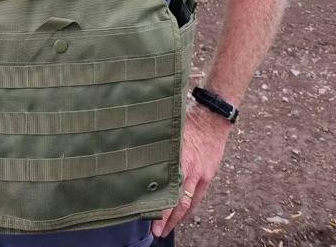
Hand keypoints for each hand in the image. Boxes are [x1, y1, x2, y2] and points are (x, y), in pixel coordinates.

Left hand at [151, 104, 231, 238]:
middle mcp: (189, 170)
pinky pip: (197, 198)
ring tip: (165, 230)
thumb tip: (137, 156)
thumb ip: (157, 148)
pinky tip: (182, 217)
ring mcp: (200, 175)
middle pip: (177, 201)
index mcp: (177, 159)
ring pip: (188, 203)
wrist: (212, 118)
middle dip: (166, 219)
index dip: (158, 206)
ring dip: (177, 218)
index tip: (145, 216)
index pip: (166, 189)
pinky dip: (189, 209)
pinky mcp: (207, 176)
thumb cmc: (187, 121)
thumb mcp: (169, 132)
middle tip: (154, 232)